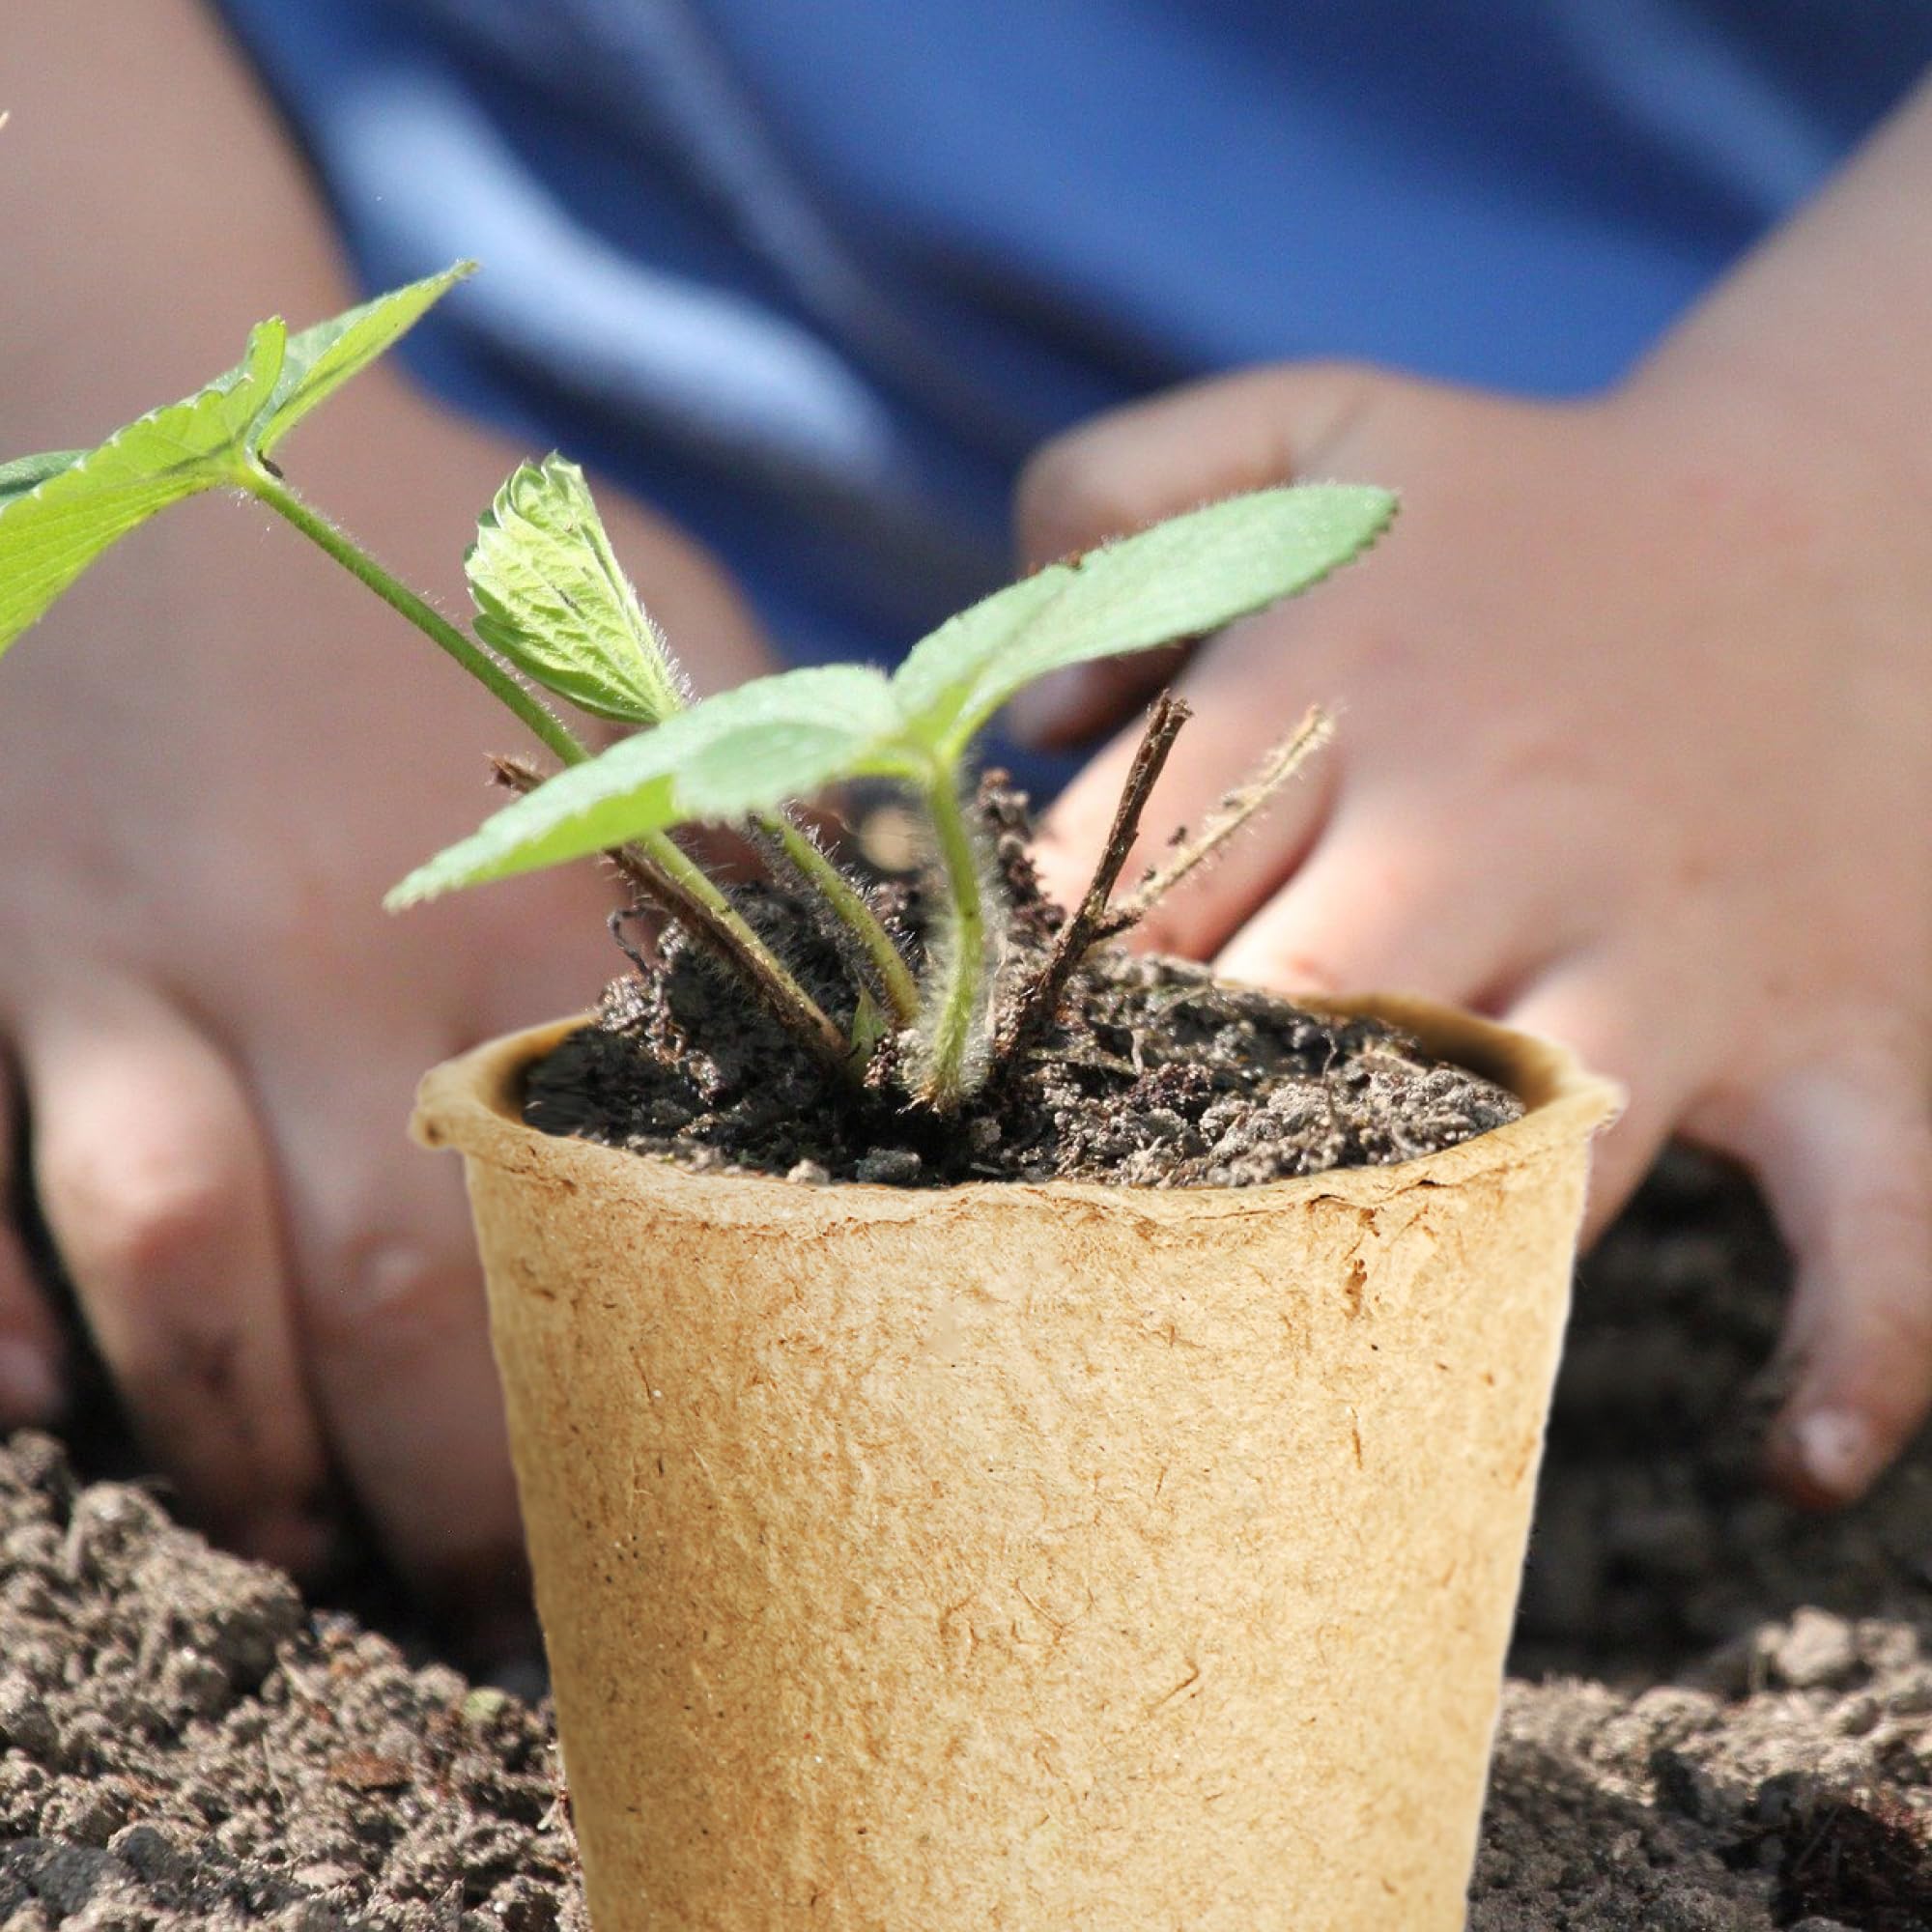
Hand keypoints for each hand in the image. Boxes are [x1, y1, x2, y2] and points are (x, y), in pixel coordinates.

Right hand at [0, 367, 773, 1626]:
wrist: (129, 388)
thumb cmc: (415, 532)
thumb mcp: (642, 629)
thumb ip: (765, 796)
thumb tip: (899, 946)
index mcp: (533, 892)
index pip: (616, 1206)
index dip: (652, 1384)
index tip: (688, 1492)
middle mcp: (337, 958)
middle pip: (402, 1297)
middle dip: (455, 1485)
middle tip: (504, 1592)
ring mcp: (138, 963)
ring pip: (191, 1282)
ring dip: (248, 1449)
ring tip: (313, 1557)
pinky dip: (19, 1326)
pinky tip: (61, 1427)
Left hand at [1013, 356, 1931, 1506]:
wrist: (1849, 505)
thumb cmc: (1530, 506)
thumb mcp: (1313, 430)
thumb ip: (1115, 500)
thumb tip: (1026, 717)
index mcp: (1355, 685)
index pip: (1129, 888)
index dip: (1041, 996)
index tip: (992, 1077)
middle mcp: (1503, 823)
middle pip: (1285, 1024)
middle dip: (1176, 1130)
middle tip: (1095, 1217)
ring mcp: (1679, 945)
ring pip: (1521, 1153)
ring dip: (1413, 1256)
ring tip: (1294, 1353)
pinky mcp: (1835, 1030)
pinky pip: (1876, 1218)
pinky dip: (1855, 1350)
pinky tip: (1784, 1464)